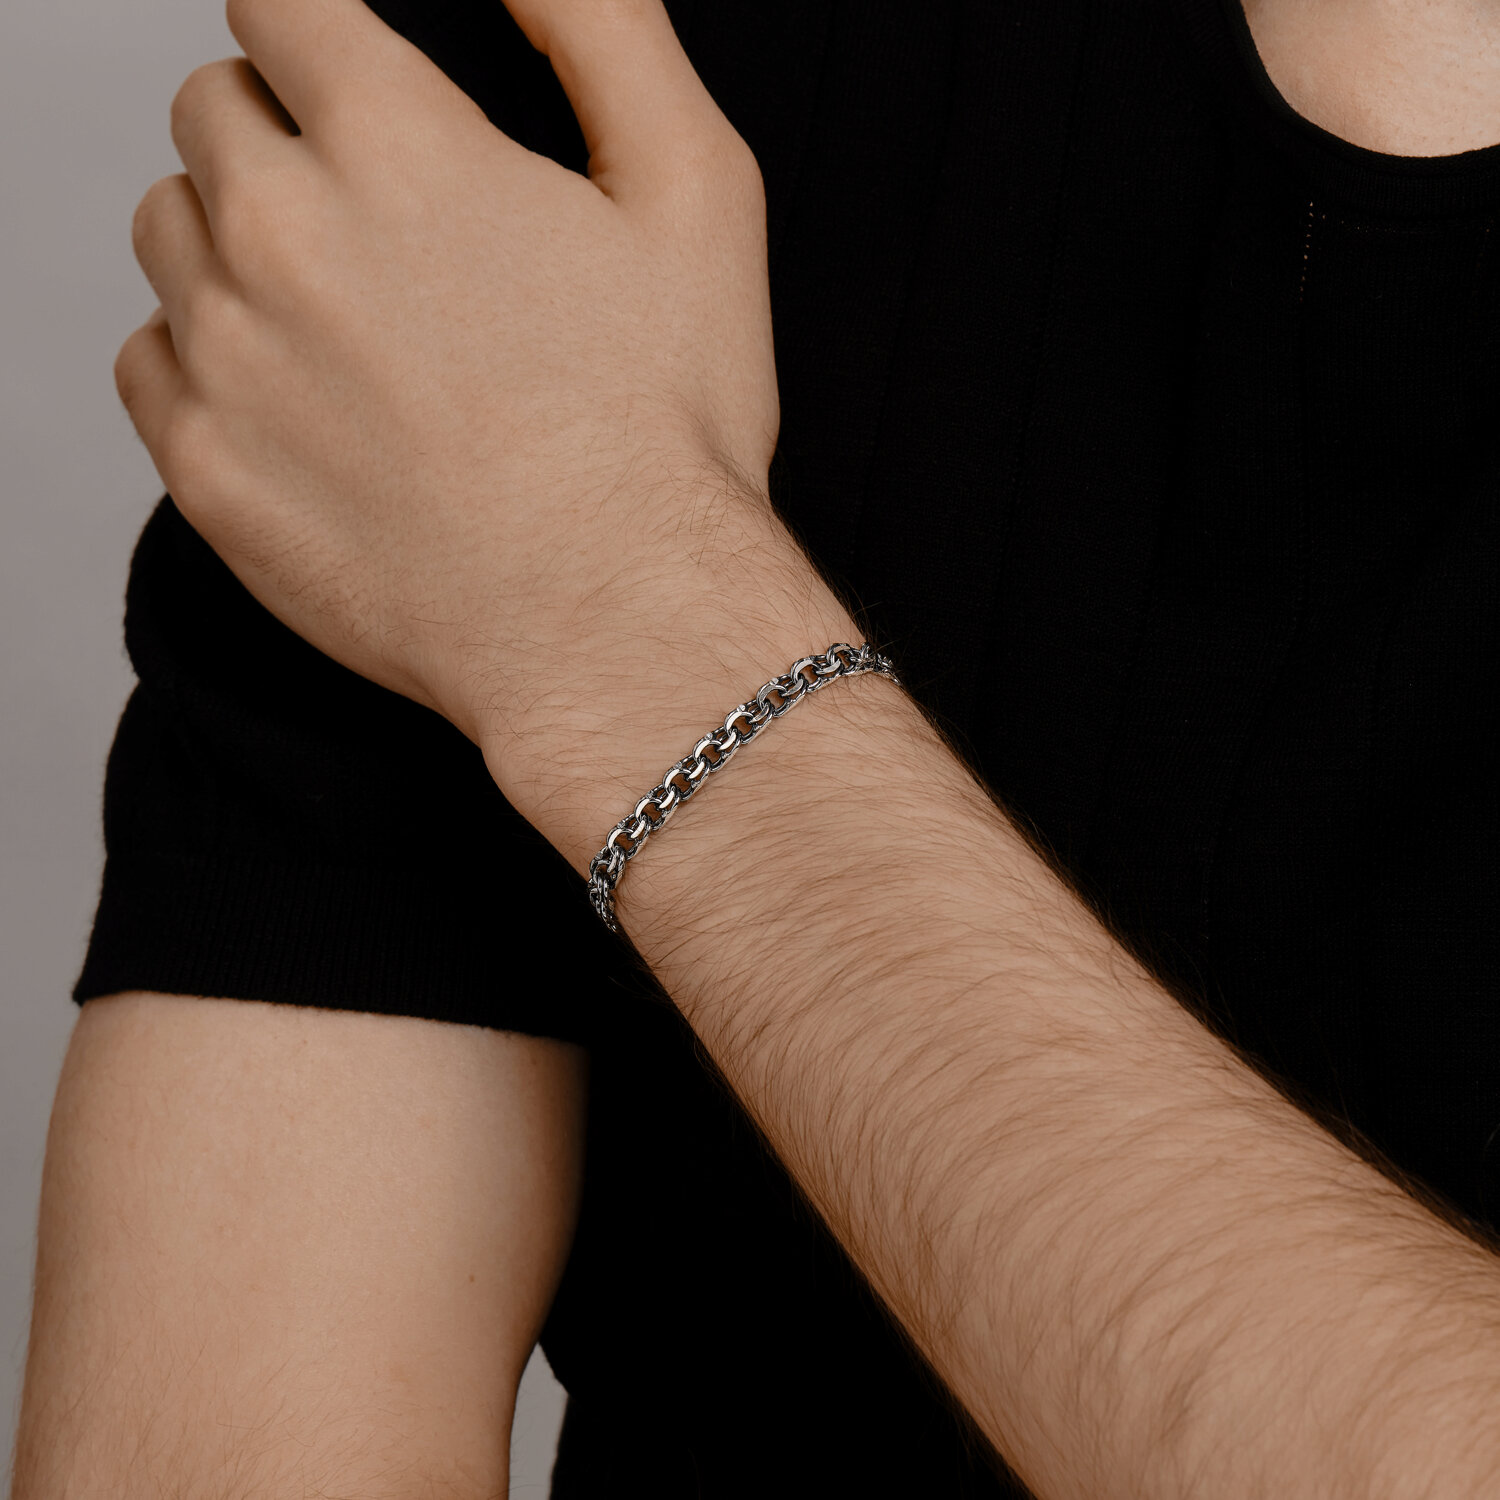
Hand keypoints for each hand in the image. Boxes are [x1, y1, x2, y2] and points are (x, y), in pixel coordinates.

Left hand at [115, 0, 825, 837]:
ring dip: (236, 245)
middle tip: (375, 227)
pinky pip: (147, 362)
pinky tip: (302, 405)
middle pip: (211, 112)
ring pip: (168, 230)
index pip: (277, 5)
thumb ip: (602, 30)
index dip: (318, 36)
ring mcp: (229, 357)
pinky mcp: (206, 469)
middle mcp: (281, 233)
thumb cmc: (663, 433)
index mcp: (395, 145)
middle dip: (281, 138)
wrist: (618, 625)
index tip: (349, 86)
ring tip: (345, 323)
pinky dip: (205, 362)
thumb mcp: (695, 192)